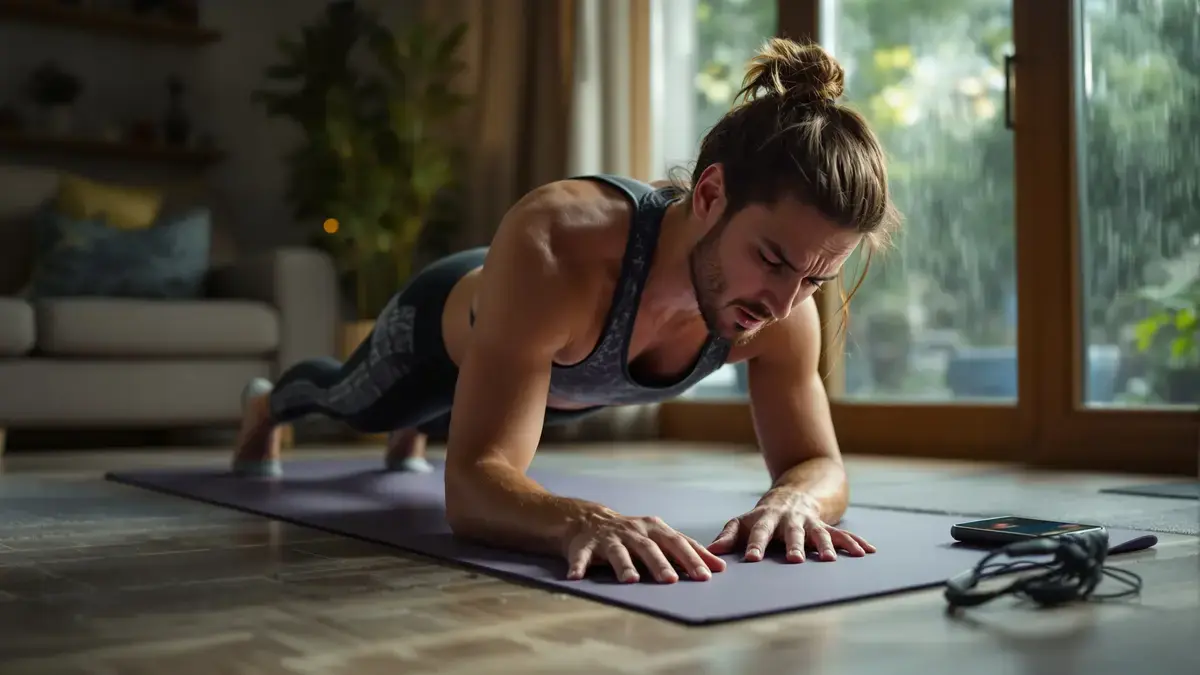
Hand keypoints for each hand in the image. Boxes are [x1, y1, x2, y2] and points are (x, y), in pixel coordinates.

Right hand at [564, 511, 727, 583]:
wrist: (589, 520)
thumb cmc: (633, 534)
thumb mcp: (659, 536)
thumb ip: (685, 550)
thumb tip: (718, 567)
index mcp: (654, 529)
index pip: (678, 543)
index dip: (692, 558)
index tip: (708, 575)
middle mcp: (633, 531)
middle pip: (649, 548)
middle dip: (661, 563)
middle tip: (672, 580)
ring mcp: (609, 538)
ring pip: (618, 552)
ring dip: (624, 566)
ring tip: (630, 580)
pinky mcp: (585, 545)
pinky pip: (581, 556)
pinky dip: (578, 565)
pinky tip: (576, 577)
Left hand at [707, 492, 876, 562]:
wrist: (793, 495)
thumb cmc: (762, 517)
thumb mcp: (742, 522)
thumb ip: (727, 536)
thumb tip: (710, 552)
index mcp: (767, 519)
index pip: (759, 532)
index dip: (755, 545)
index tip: (751, 559)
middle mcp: (790, 520)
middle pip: (792, 532)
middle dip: (794, 545)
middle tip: (795, 560)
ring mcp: (810, 523)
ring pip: (819, 533)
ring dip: (825, 545)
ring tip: (830, 560)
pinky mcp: (826, 527)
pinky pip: (842, 535)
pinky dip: (855, 543)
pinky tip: (867, 552)